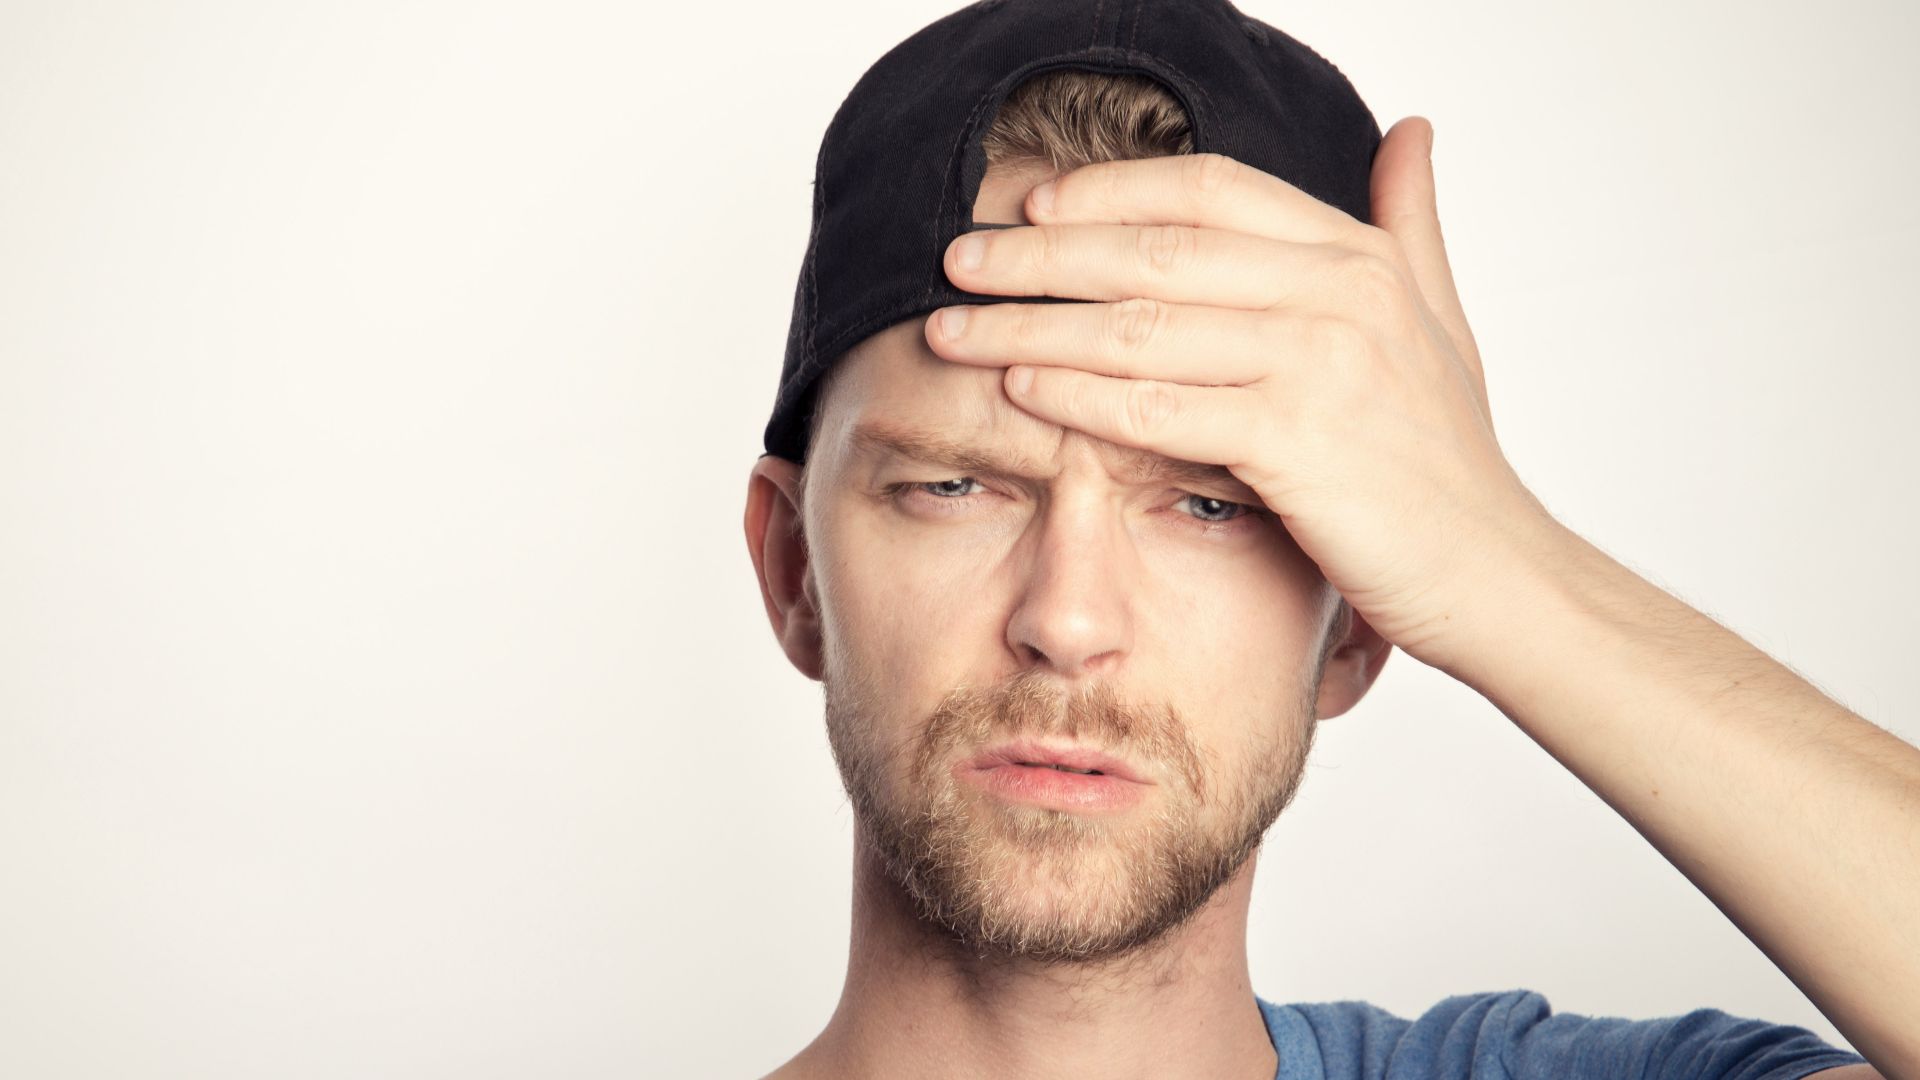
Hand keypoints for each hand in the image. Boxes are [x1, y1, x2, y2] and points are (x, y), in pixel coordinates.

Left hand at [925, 117, 1561, 669]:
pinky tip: (1016, 388)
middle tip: (957, 260)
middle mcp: (1339, 292)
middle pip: (1152, 249)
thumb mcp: (1439, 321)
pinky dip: (1077, 395)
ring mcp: (1320, 363)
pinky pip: (1158, 408)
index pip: (1207, 189)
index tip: (1029, 205)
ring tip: (953, 327)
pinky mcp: (1297, 443)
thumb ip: (1410, 225)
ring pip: (1138, 326)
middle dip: (1040, 254)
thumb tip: (1410, 130)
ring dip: (1031, 323)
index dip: (1108, 191)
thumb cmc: (1448, 458)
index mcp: (1357, 254)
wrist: (1495, 572)